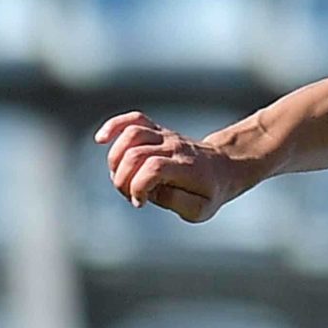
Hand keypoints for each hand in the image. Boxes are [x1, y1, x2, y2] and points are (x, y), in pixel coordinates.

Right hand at [94, 112, 248, 222]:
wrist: (226, 165)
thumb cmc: (211, 191)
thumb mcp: (202, 209)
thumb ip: (178, 203)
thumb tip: (152, 192)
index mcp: (186, 168)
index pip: (153, 169)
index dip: (138, 187)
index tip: (140, 203)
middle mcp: (174, 147)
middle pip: (136, 154)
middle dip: (122, 179)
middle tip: (130, 195)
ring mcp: (166, 136)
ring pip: (132, 134)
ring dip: (114, 159)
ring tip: (122, 177)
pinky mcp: (158, 131)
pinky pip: (134, 119)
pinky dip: (114, 126)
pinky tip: (101, 139)